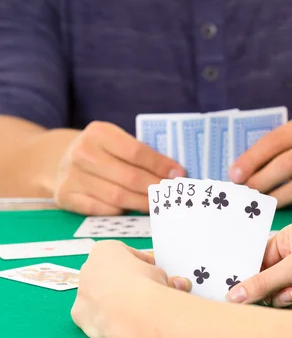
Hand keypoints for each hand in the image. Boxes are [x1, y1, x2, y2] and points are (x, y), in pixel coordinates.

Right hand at [54, 121, 184, 214]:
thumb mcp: (114, 140)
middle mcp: (82, 152)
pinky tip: (132, 208)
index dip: (159, 164)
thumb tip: (172, 171)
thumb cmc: (100, 150)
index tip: (178, 174)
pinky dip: (119, 211)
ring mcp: (72, 175)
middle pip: (128, 176)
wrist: (61, 160)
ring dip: (141, 202)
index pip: (136, 151)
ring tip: (157, 204)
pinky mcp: (65, 195)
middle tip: (171, 194)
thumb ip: (138, 152)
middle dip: (154, 187)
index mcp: (98, 132)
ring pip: (116, 196)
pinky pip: (99, 209)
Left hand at [72, 241, 190, 337]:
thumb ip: (152, 273)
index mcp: (104, 249)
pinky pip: (94, 312)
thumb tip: (162, 282)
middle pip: (107, 272)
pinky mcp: (79, 313)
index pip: (123, 253)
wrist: (133, 309)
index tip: (148, 269)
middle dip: (122, 279)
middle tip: (140, 288)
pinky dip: (105, 315)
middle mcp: (88, 267)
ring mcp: (82, 290)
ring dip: (112, 297)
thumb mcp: (156, 270)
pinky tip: (120, 317)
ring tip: (132, 305)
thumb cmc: (144, 284)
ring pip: (98, 293)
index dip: (138, 262)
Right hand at [227, 221, 291, 306]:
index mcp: (288, 237)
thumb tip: (233, 294)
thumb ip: (262, 282)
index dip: (246, 269)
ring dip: (285, 296)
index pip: (257, 254)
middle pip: (265, 276)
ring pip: (278, 291)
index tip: (233, 286)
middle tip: (268, 294)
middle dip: (268, 287)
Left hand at [229, 109, 291, 210]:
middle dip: (260, 181)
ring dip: (276, 198)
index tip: (234, 175)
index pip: (275, 140)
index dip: (252, 159)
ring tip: (260, 203)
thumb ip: (275, 148)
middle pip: (287, 164)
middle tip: (244, 193)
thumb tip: (239, 172)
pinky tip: (290, 205)